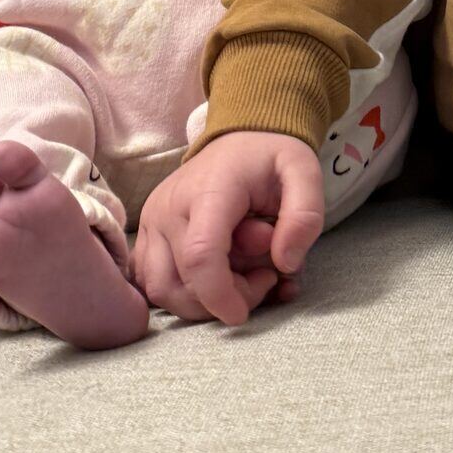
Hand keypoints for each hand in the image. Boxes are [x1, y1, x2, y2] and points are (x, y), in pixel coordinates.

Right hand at [133, 130, 325, 324]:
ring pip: (159, 289)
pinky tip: (219, 279)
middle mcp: (167, 209)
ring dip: (202, 301)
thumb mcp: (304, 172)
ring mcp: (151, 223)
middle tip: (262, 277)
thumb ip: (304, 215)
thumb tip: (286, 264)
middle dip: (221, 299)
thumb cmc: (270, 157)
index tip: (244, 314)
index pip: (200, 256)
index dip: (220, 295)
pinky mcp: (147, 236)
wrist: (240, 138)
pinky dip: (186, 294)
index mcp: (206, 192)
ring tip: (242, 276)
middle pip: (176, 283)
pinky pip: (154, 282)